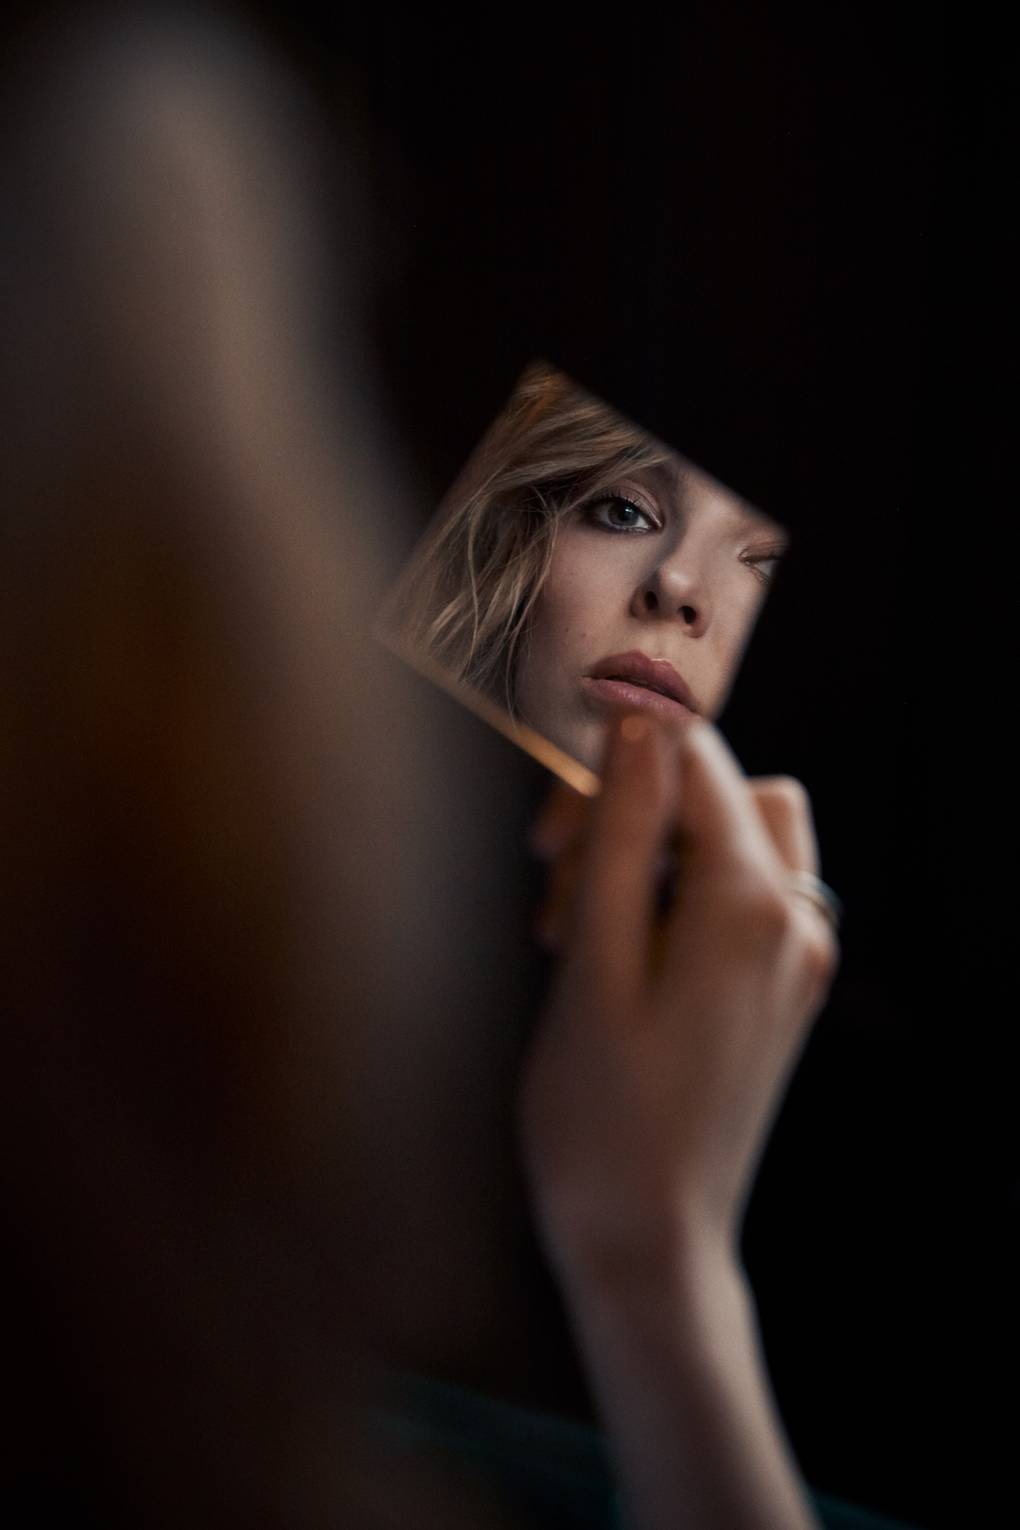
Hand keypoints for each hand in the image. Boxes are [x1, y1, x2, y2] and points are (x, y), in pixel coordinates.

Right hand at [519, 713, 838, 1287]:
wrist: (649, 1247)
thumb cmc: (601, 1121)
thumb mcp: (596, 966)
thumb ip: (623, 837)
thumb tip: (639, 726)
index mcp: (751, 909)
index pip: (699, 761)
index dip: (617, 762)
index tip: (549, 818)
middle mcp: (795, 925)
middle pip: (725, 795)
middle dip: (635, 810)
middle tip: (552, 878)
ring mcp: (797, 963)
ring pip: (735, 843)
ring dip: (655, 853)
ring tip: (573, 930)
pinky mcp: (781, 993)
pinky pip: (741, 900)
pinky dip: (679, 898)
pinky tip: (612, 956)